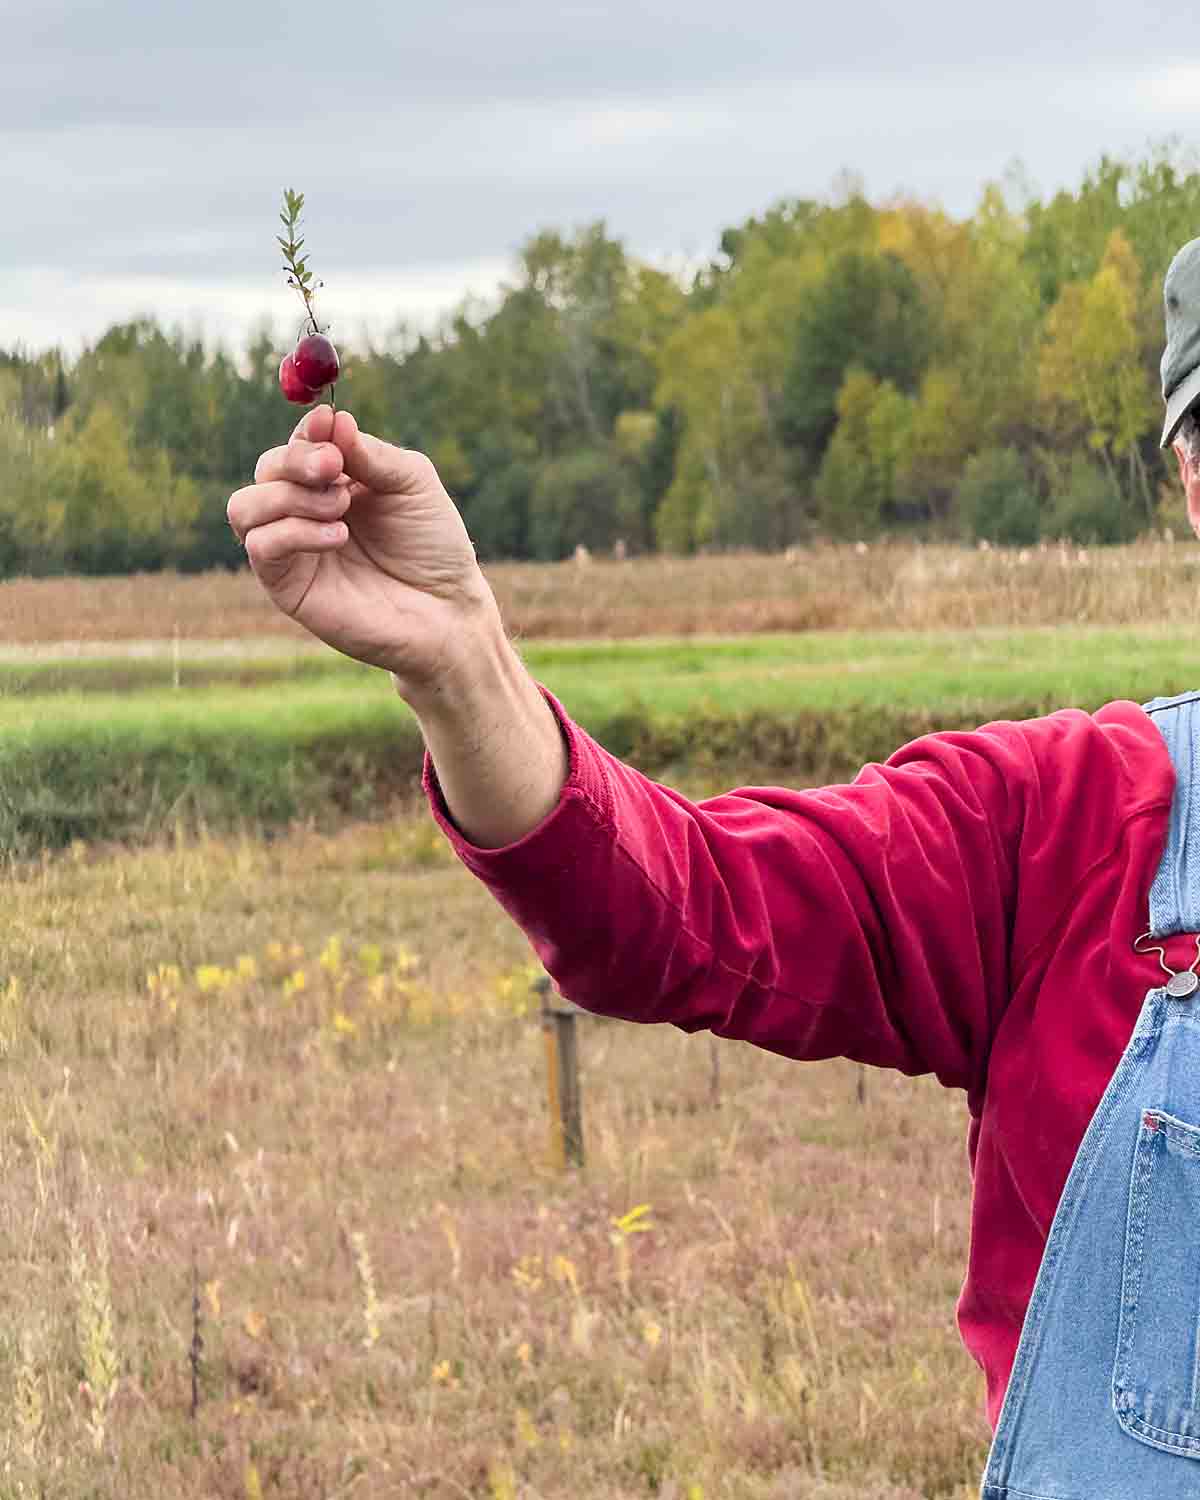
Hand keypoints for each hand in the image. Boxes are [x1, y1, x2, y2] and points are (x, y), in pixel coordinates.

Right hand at [228, 405, 497, 697]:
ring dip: (289, 496)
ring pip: (245, 505)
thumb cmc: (434, 546)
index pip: (298, 444)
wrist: (446, 609)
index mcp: (334, 482)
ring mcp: (292, 550)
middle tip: (334, 467)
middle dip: (295, 460)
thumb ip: (371, 453)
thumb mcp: (412, 483)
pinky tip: (339, 536)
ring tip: (342, 508)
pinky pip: (260, 546)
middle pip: (265, 468)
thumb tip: (332, 418)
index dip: (307, 431)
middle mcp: (305, 511)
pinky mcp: (287, 587)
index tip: (327, 425)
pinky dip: (294, 532)